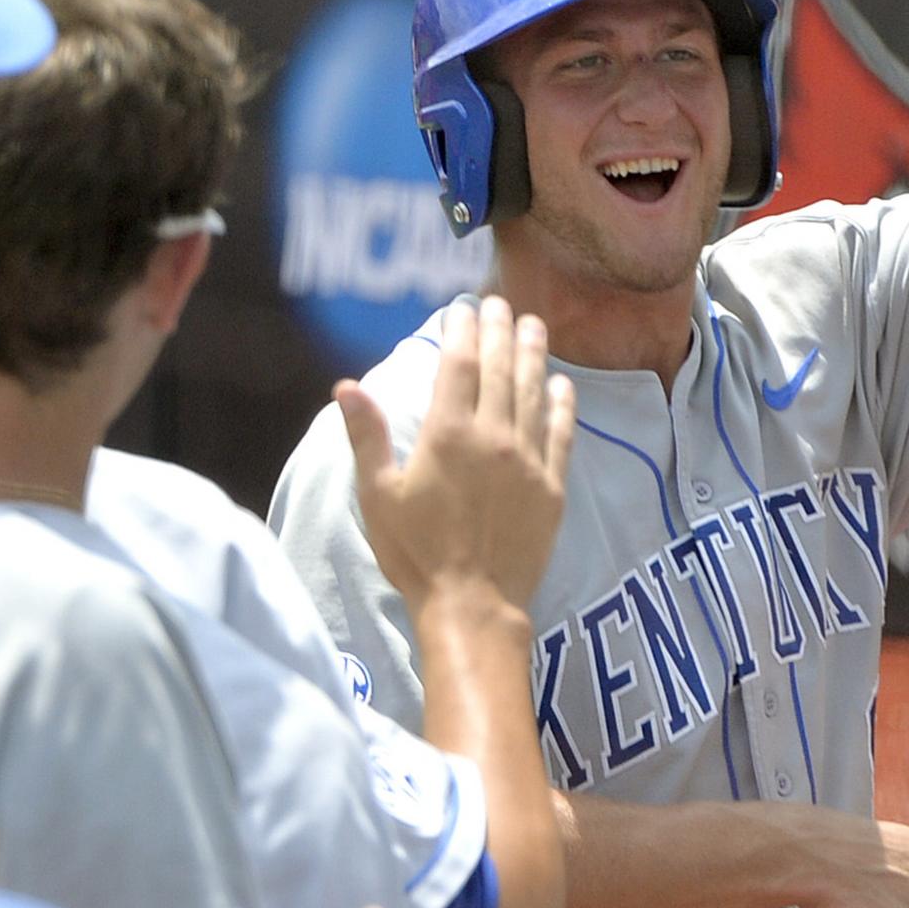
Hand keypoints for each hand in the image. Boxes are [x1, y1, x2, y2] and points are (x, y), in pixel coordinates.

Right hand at [338, 295, 576, 613]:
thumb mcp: (378, 495)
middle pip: (500, 368)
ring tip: (533, 326)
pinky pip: (562, 433)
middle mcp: (493, 437)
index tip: (464, 307)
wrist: (472, 604)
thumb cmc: (415, 553)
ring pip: (534, 392)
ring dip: (533, 354)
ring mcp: (528, 460)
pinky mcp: (553, 487)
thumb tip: (346, 387)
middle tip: (502, 303)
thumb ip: (367, 436)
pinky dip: (562, 404)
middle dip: (500, 330)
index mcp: (447, 433)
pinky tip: (562, 384)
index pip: (459, 364)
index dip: (462, 329)